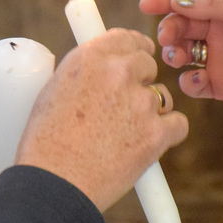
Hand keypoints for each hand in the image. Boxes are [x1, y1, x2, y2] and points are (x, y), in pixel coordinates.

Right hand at [15, 28, 188, 210]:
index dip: (133, 50)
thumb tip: (100, 72)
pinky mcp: (156, 133)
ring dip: (151, 111)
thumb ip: (83, 75)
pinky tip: (146, 146)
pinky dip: (166, 135)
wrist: (54, 185)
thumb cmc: (45, 146)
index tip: (135, 59)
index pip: (125, 38)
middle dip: (141, 82)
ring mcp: (140, 102)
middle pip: (148, 64)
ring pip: (162, 96)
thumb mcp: (53, 93)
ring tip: (124, 135)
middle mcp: (117, 72)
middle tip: (125, 106)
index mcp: (88, 58)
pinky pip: (177, 124)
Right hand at [139, 0, 222, 113]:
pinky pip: (191, 83)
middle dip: (169, 29)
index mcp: (222, 10)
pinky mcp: (216, 85)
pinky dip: (189, 82)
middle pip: (179, 26)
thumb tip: (178, 3)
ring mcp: (213, 59)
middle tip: (167, 38)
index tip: (145, 4)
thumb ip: (213, 4)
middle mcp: (214, 33)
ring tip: (179, 58)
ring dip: (173, 54)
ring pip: (179, 54)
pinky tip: (199, 80)